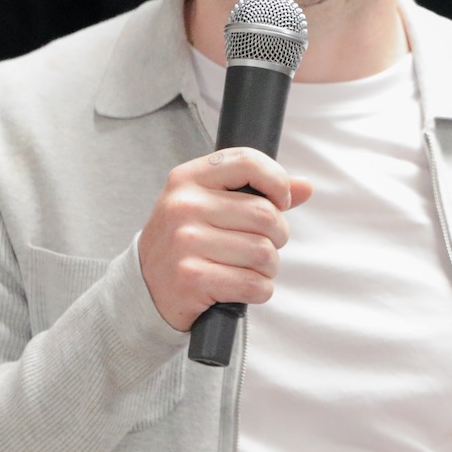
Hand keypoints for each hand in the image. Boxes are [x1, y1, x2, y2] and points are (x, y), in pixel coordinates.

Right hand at [138, 147, 313, 331]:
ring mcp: (185, 242)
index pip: (248, 162)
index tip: (281, 202)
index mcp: (187, 178)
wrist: (145, 287)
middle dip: (277, 236)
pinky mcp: (192, 279)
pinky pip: (254, 284)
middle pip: (266, 215)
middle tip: (263, 245)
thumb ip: (257, 191)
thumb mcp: (209, 204)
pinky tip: (241, 287)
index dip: (278, 182)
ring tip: (250, 268)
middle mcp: (183, 206)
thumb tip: (305, 187)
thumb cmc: (187, 240)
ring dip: (268, 267)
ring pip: (264, 253)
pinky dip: (259, 290)